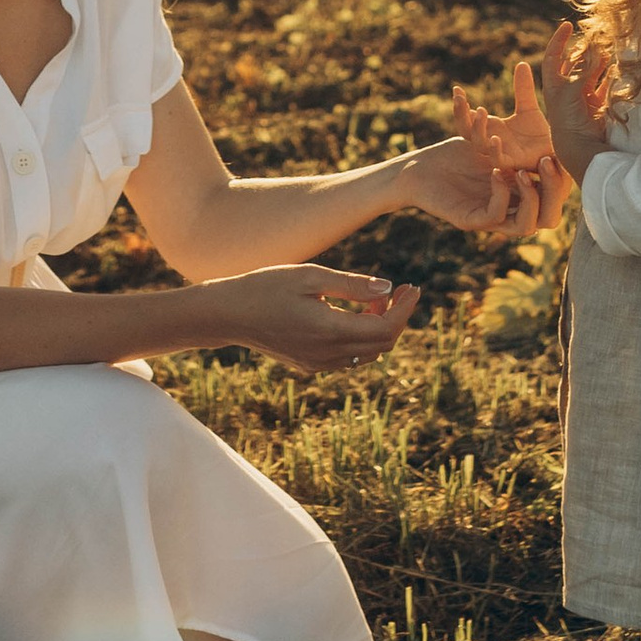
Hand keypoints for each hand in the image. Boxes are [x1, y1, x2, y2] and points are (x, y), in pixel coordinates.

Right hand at [216, 264, 420, 371]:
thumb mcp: (310, 275)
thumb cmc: (266, 286)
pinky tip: (354, 314)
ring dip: (380, 328)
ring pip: (367, 354)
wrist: (228, 314)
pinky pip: (349, 358)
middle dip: (398, 317)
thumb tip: (388, 288)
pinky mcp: (309, 364)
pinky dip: (362, 338)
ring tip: (378, 299)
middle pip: (381, 345)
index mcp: (330, 331)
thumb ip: (351, 284)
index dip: (405, 310)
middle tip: (403, 289)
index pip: (385, 329)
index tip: (412, 287)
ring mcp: (318, 363)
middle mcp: (327, 354)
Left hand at [409, 133, 565, 238]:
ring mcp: (491, 219)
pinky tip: (496, 171)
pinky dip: (501, 194)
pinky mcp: (470, 221)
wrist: (417, 169)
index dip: (562, 180)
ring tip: (524, 171)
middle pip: (548, 215)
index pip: (554, 197)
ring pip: (527, 225)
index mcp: (519, 195)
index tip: (561, 153)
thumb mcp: (488, 142)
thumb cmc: (454, 156)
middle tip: (549, 162)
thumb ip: (512, 134)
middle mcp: (510, 211)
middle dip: (554, 190)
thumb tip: (527, 87)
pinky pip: (495, 215)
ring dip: (531, 198)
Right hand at [452, 63, 558, 173]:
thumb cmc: (539, 135)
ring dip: (476, 128)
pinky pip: (497, 160)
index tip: (457, 88)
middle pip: (466, 130)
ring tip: (480, 110)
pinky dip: (493, 149)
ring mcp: (499, 153)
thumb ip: (523, 88)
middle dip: (459, 114)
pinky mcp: (512, 165)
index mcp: (491, 128)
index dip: (460, 105)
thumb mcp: (529, 108)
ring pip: (478, 144)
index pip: (467, 117)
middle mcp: (491, 141)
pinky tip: (495, 137)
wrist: (556, 154)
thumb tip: (521, 63)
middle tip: (459, 97)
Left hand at [531, 22, 612, 177]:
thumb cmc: (566, 119)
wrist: (577, 148)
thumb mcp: (571, 92)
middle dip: (585, 51)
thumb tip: (596, 49)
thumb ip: (585, 71)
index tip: (568, 25)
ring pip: (592, 75)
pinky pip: (604, 88)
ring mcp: (582, 98)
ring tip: (610, 49)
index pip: (554, 56)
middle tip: (597, 37)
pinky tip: (619, 70)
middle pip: (575, 64)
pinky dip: (611, 79)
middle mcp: (567, 90)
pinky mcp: (596, 107)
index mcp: (554, 84)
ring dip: (600, 63)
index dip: (559, 40)